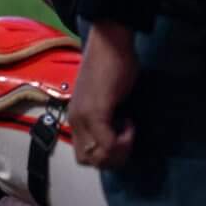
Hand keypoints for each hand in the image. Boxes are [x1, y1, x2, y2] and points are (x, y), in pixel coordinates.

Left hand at [70, 19, 139, 169]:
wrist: (109, 45)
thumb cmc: (110, 68)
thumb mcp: (104, 100)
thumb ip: (105, 120)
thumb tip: (115, 137)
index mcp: (76, 119)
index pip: (84, 156)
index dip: (106, 155)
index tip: (120, 136)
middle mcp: (75, 121)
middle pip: (89, 161)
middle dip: (113, 158)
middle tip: (127, 139)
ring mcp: (83, 117)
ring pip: (98, 157)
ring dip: (118, 151)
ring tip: (127, 130)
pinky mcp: (95, 112)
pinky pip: (108, 143)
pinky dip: (124, 139)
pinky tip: (130, 121)